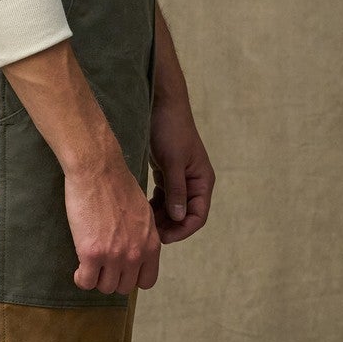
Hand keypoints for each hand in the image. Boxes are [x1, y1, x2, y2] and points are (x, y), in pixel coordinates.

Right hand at [65, 153, 161, 293]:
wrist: (98, 170)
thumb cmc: (118, 186)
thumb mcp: (143, 214)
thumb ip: (142, 237)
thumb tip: (135, 251)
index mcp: (151, 244)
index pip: (147, 281)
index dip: (132, 277)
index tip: (121, 269)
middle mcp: (136, 254)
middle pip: (124, 287)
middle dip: (111, 278)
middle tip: (101, 265)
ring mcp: (114, 256)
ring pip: (105, 287)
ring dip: (96, 278)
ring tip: (89, 264)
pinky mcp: (91, 253)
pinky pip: (86, 282)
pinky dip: (81, 278)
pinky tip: (79, 267)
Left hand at [148, 89, 214, 241]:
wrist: (161, 103)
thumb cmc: (170, 128)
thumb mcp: (173, 160)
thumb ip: (177, 189)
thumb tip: (180, 218)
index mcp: (203, 181)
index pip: (197, 216)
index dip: (182, 231)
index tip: (162, 238)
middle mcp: (194, 182)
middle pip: (184, 216)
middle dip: (168, 227)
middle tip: (146, 234)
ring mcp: (180, 178)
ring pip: (171, 208)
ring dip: (159, 218)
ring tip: (140, 224)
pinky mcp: (167, 173)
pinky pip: (162, 197)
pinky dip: (153, 205)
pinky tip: (139, 209)